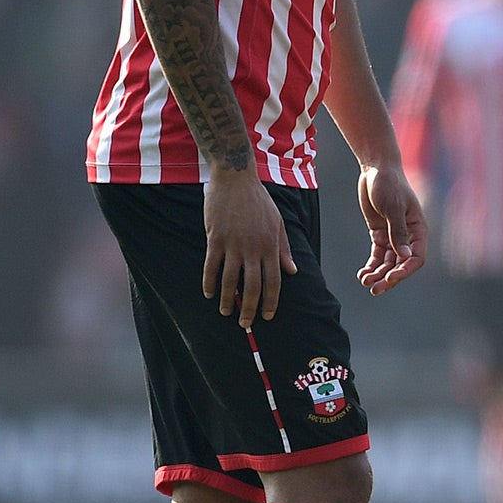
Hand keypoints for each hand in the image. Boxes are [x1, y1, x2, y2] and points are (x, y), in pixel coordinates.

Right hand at [203, 170, 296, 329]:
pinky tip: (209, 294)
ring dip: (229, 300)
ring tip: (227, 311)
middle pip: (253, 286)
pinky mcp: (215, 239)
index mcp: (271, 246)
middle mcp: (254, 249)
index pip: (274, 282)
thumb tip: (292, 272)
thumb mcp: (278, 223)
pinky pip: (211, 266)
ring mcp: (233, 244)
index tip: (268, 316)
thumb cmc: (259, 201)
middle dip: (250, 308)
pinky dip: (210, 282)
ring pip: (231, 280)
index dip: (271, 302)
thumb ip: (284, 249)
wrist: (236, 179)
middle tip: (245, 323)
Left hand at [357, 163, 426, 293]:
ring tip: (365, 282)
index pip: (416, 257)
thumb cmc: (389, 184)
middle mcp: (408, 235)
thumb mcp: (394, 207)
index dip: (405, 270)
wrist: (376, 169)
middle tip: (375, 289)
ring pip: (388, 262)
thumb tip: (404, 255)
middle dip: (389, 277)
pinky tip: (363, 273)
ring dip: (379, 274)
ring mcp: (393, 235)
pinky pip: (378, 254)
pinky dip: (372, 265)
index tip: (391, 277)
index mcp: (418, 229)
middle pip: (401, 264)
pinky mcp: (380, 233)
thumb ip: (398, 231)